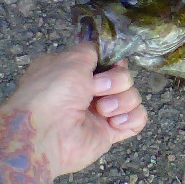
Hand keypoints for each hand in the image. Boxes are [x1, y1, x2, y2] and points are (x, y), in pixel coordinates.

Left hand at [0, 41, 147, 177]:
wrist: (46, 134)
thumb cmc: (53, 92)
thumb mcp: (70, 58)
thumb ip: (92, 49)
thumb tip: (104, 49)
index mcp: (76, 73)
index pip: (109, 61)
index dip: (114, 62)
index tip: (109, 65)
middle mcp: (88, 91)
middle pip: (124, 77)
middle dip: (115, 81)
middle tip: (96, 90)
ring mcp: (101, 113)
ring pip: (132, 96)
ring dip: (121, 101)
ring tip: (102, 110)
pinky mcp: (111, 132)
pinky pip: (137, 119)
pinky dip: (130, 118)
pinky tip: (114, 123)